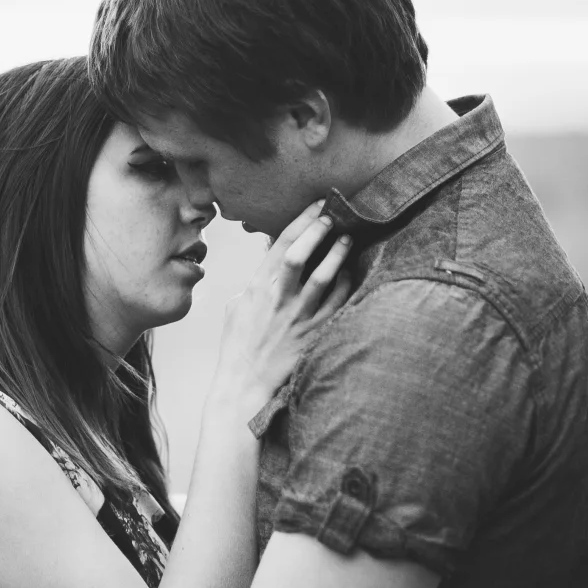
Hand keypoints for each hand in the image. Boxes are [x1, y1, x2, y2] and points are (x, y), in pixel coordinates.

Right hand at [215, 200, 352, 402]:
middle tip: (335, 214)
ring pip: (324, 276)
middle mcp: (279, 298)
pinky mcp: (315, 333)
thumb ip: (255, 279)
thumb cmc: (238, 344)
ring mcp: (299, 316)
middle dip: (320, 229)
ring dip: (338, 253)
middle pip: (301, 254)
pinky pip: (337, 303)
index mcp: (257, 286)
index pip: (281, 243)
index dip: (302, 219)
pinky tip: (349, 272)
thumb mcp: (237, 305)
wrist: (245, 383)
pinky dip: (345, 284)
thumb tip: (268, 255)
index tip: (318, 204)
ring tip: (348, 237)